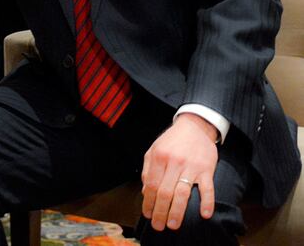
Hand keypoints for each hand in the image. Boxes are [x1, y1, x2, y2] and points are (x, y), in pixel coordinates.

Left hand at [141, 113, 219, 231]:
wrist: (195, 126)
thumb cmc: (172, 141)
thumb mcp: (154, 150)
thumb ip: (148, 169)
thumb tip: (145, 191)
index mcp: (159, 157)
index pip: (151, 185)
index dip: (148, 202)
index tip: (147, 214)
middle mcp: (174, 162)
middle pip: (165, 192)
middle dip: (160, 211)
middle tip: (158, 226)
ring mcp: (191, 166)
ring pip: (183, 193)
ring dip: (177, 211)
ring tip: (173, 225)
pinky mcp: (207, 169)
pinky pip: (208, 188)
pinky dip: (206, 202)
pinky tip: (204, 215)